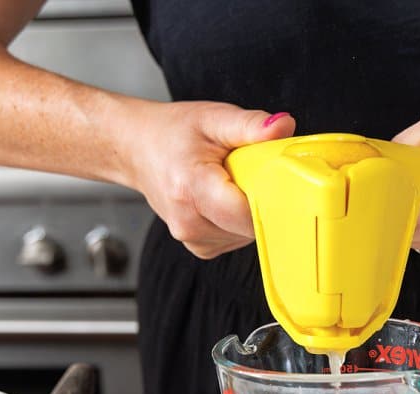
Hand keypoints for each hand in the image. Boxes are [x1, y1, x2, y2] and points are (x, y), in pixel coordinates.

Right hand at [115, 99, 296, 258]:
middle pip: (251, 226)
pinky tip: (223, 200)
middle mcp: (189, 222)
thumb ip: (251, 125)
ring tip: (229, 184)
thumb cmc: (172, 133)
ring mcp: (193, 239)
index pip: (249, 213)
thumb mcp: (213, 119)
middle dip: (260, 201)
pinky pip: (236, 238)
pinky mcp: (200, 248)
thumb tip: (284, 126)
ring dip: (248, 211)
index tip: (277, 180)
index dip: (271, 198)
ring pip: (246, 234)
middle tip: (247, 173)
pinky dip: (237, 221)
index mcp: (193, 189)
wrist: (136, 150)